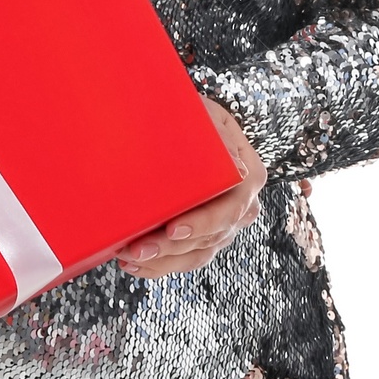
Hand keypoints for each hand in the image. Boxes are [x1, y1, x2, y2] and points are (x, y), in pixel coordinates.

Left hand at [115, 98, 265, 278]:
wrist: (191, 124)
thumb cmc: (194, 115)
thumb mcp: (205, 113)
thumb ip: (217, 132)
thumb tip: (237, 170)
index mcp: (250, 175)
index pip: (231, 207)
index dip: (203, 223)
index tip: (173, 229)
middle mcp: (244, 206)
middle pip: (211, 236)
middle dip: (171, 248)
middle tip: (137, 249)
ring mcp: (226, 224)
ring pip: (198, 254)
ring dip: (162, 261)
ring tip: (129, 258)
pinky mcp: (207, 236)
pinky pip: (188, 258)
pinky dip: (162, 265)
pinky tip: (136, 264)